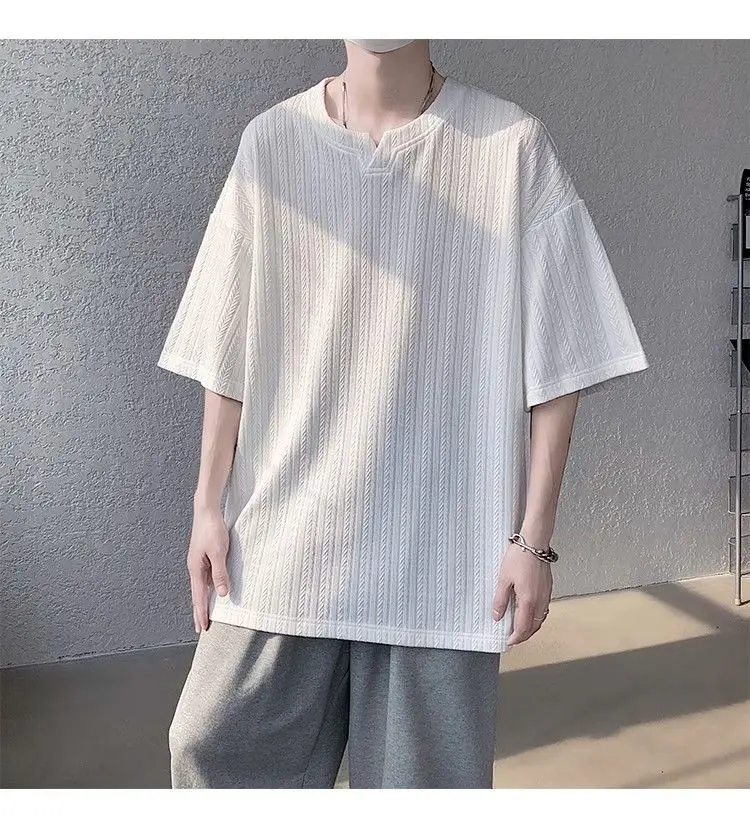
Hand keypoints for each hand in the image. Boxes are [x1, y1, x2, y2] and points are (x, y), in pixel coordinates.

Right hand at [187, 503, 230, 632]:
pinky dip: (209, 588)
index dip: (201, 613)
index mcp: (196, 569)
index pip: (198, 597)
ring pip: (202, 587)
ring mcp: (199, 562)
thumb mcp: (218, 552)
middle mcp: (195, 568)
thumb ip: (220, 573)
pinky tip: (213, 591)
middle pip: (197, 595)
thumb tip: (222, 594)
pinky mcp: (205, 556)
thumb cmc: (212, 529)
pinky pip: (206, 577)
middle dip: (199, 611)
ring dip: (204, 601)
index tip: (202, 628)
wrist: (206, 510)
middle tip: (201, 628)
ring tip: (206, 614)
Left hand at [492, 537, 552, 645]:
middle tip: (514, 638)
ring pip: (541, 619)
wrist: (535, 543)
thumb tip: (497, 616)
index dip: (516, 637)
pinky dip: (537, 617)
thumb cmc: (520, 557)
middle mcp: (540, 600)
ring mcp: (546, 595)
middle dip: (524, 635)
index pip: (523, 627)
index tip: (508, 641)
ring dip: (531, 627)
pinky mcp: (548, 588)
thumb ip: (500, 600)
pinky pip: (544, 609)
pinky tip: (529, 613)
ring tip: (521, 628)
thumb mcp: (504, 579)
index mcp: (528, 601)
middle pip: (534, 626)